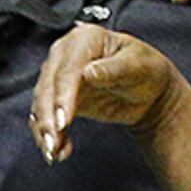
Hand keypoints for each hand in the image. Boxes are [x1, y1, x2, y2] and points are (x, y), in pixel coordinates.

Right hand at [30, 24, 184, 163]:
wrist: (150, 91)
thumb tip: (89, 72)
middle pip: (47, 88)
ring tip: (53, 152)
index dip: (61, 96)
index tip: (62, 121)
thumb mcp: (138, 66)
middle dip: (46, 118)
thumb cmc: (147, 71)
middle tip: (52, 143)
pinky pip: (46, 118)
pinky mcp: (58, 98)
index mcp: (86, 39)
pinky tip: (58, 151)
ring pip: (41, 105)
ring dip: (44, 131)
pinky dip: (49, 136)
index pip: (66, 70)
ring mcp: (60, 77)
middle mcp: (66, 55)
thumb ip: (114, 68)